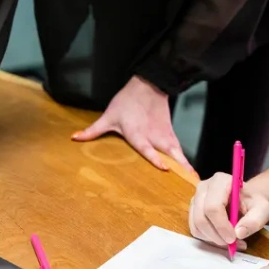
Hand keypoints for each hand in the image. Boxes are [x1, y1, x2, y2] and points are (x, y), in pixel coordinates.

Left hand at [71, 75, 194, 172]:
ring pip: (177, 153)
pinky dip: (185, 161)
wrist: (148, 86)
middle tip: (186, 182)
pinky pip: (179, 150)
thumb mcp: (108, 116)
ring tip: (193, 181)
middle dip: (177, 168)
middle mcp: (154, 137)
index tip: (165, 167)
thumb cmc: (127, 102)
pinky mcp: (170, 135)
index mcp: (138, 134)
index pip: (147, 148)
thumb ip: (93, 131)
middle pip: (168, 153)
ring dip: (185, 166)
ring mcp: (164, 136)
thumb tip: (74, 138)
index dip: (155, 158)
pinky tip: (191, 172)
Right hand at [189, 172, 268, 249]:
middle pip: (201, 217)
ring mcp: (195, 199)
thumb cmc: (253, 203)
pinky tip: (222, 238)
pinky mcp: (192, 210)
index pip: (213, 206)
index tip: (233, 238)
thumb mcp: (262, 209)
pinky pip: (195, 229)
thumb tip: (239, 233)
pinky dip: (208, 239)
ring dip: (213, 239)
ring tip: (231, 242)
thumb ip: (254, 220)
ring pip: (197, 225)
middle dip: (216, 235)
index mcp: (220, 181)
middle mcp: (203, 187)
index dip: (221, 226)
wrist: (245, 201)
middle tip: (232, 244)